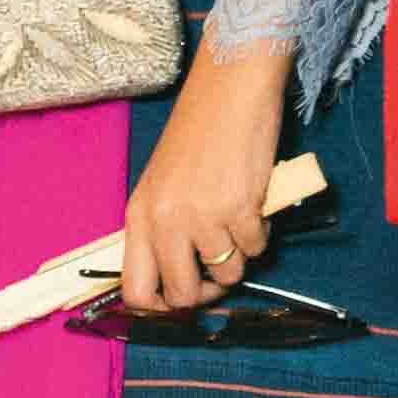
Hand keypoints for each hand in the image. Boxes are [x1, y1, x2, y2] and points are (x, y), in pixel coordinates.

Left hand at [122, 45, 289, 313]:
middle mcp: (166, 221)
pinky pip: (256, 246)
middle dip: (207, 293)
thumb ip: (163, 225)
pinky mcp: (241, 206)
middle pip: (182, 294)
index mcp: (139, 215)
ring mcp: (203, 216)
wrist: (232, 88)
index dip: (160, 309)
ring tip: (241, 225)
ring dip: (239, 257)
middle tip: (219, 273)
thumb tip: (179, 271)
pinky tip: (257, 206)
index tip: (181, 301)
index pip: (135, 291)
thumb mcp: (163, 181)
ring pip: (227, 272)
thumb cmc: (200, 129)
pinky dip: (261, 233)